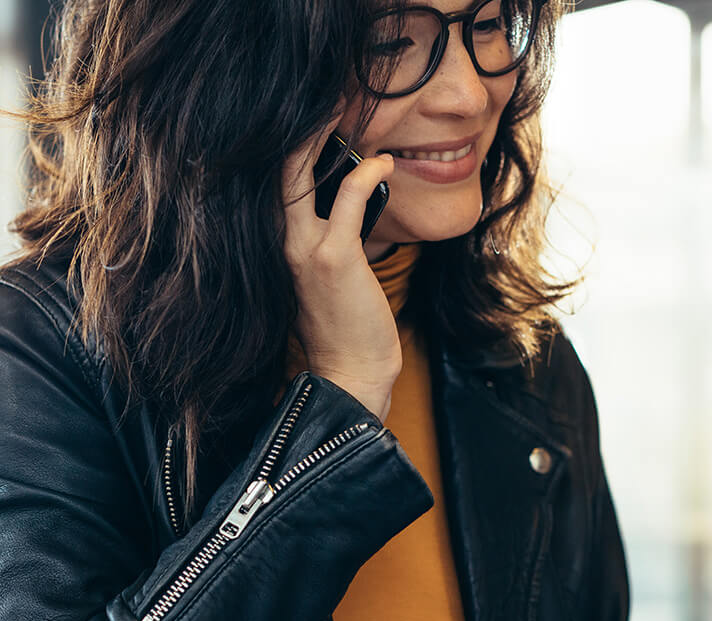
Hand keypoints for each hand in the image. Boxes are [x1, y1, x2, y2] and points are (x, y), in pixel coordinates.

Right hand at [281, 128, 398, 420]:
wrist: (350, 375)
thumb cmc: (345, 328)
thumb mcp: (325, 278)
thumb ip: (325, 239)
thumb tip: (346, 202)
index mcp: (277, 245)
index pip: (269, 182)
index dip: (285, 144)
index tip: (309, 115)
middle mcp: (280, 242)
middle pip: (274, 165)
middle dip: (297, 125)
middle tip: (324, 95)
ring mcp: (304, 249)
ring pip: (299, 172)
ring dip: (324, 135)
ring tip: (345, 108)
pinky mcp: (333, 257)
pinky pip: (346, 197)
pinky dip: (367, 172)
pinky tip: (383, 161)